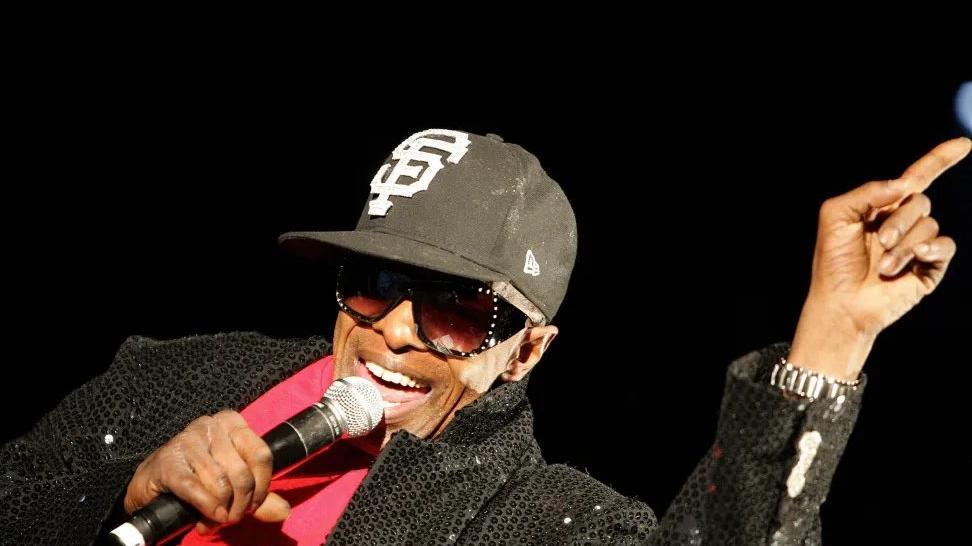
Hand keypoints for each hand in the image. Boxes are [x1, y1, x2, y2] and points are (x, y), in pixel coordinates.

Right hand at [123, 410, 289, 533]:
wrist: (152, 482)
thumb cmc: (198, 476)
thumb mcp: (233, 483)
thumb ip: (259, 497)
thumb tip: (283, 510)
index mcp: (232, 423)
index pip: (262, 455)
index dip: (262, 486)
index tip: (253, 505)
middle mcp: (211, 426)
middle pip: (242, 473)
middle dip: (240, 504)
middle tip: (232, 517)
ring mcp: (188, 440)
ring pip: (221, 483)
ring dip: (221, 511)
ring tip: (215, 520)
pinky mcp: (168, 461)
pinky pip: (196, 488)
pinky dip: (206, 507)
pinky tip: (205, 519)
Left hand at [789, 138, 969, 379]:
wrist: (842, 302)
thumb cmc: (834, 262)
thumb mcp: (836, 216)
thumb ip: (867, 192)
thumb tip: (903, 184)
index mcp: (883, 207)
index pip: (917, 178)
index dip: (939, 160)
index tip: (964, 144)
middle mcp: (904, 223)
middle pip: (920, 201)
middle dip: (899, 220)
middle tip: (879, 243)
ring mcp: (919, 245)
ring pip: (929, 225)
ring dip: (903, 245)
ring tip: (883, 267)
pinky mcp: (931, 267)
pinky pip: (944, 245)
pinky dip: (930, 250)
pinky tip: (916, 260)